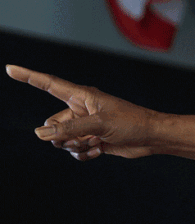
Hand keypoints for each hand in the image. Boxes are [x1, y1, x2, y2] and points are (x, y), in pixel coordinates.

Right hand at [7, 65, 159, 159]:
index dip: (29, 77)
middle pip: (51, 125)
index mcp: (82, 96)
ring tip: (96, 142)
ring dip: (75, 146)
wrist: (151, 137)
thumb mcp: (100, 124)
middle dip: (62, 136)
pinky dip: (83, 154)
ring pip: (61, 140)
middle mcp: (80, 109)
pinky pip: (73, 151)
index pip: (49, 84)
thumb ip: (70, 129)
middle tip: (85, 136)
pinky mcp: (91, 139)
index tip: (9, 69)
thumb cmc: (131, 123)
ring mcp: (85, 125)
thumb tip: (41, 133)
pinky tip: (99, 151)